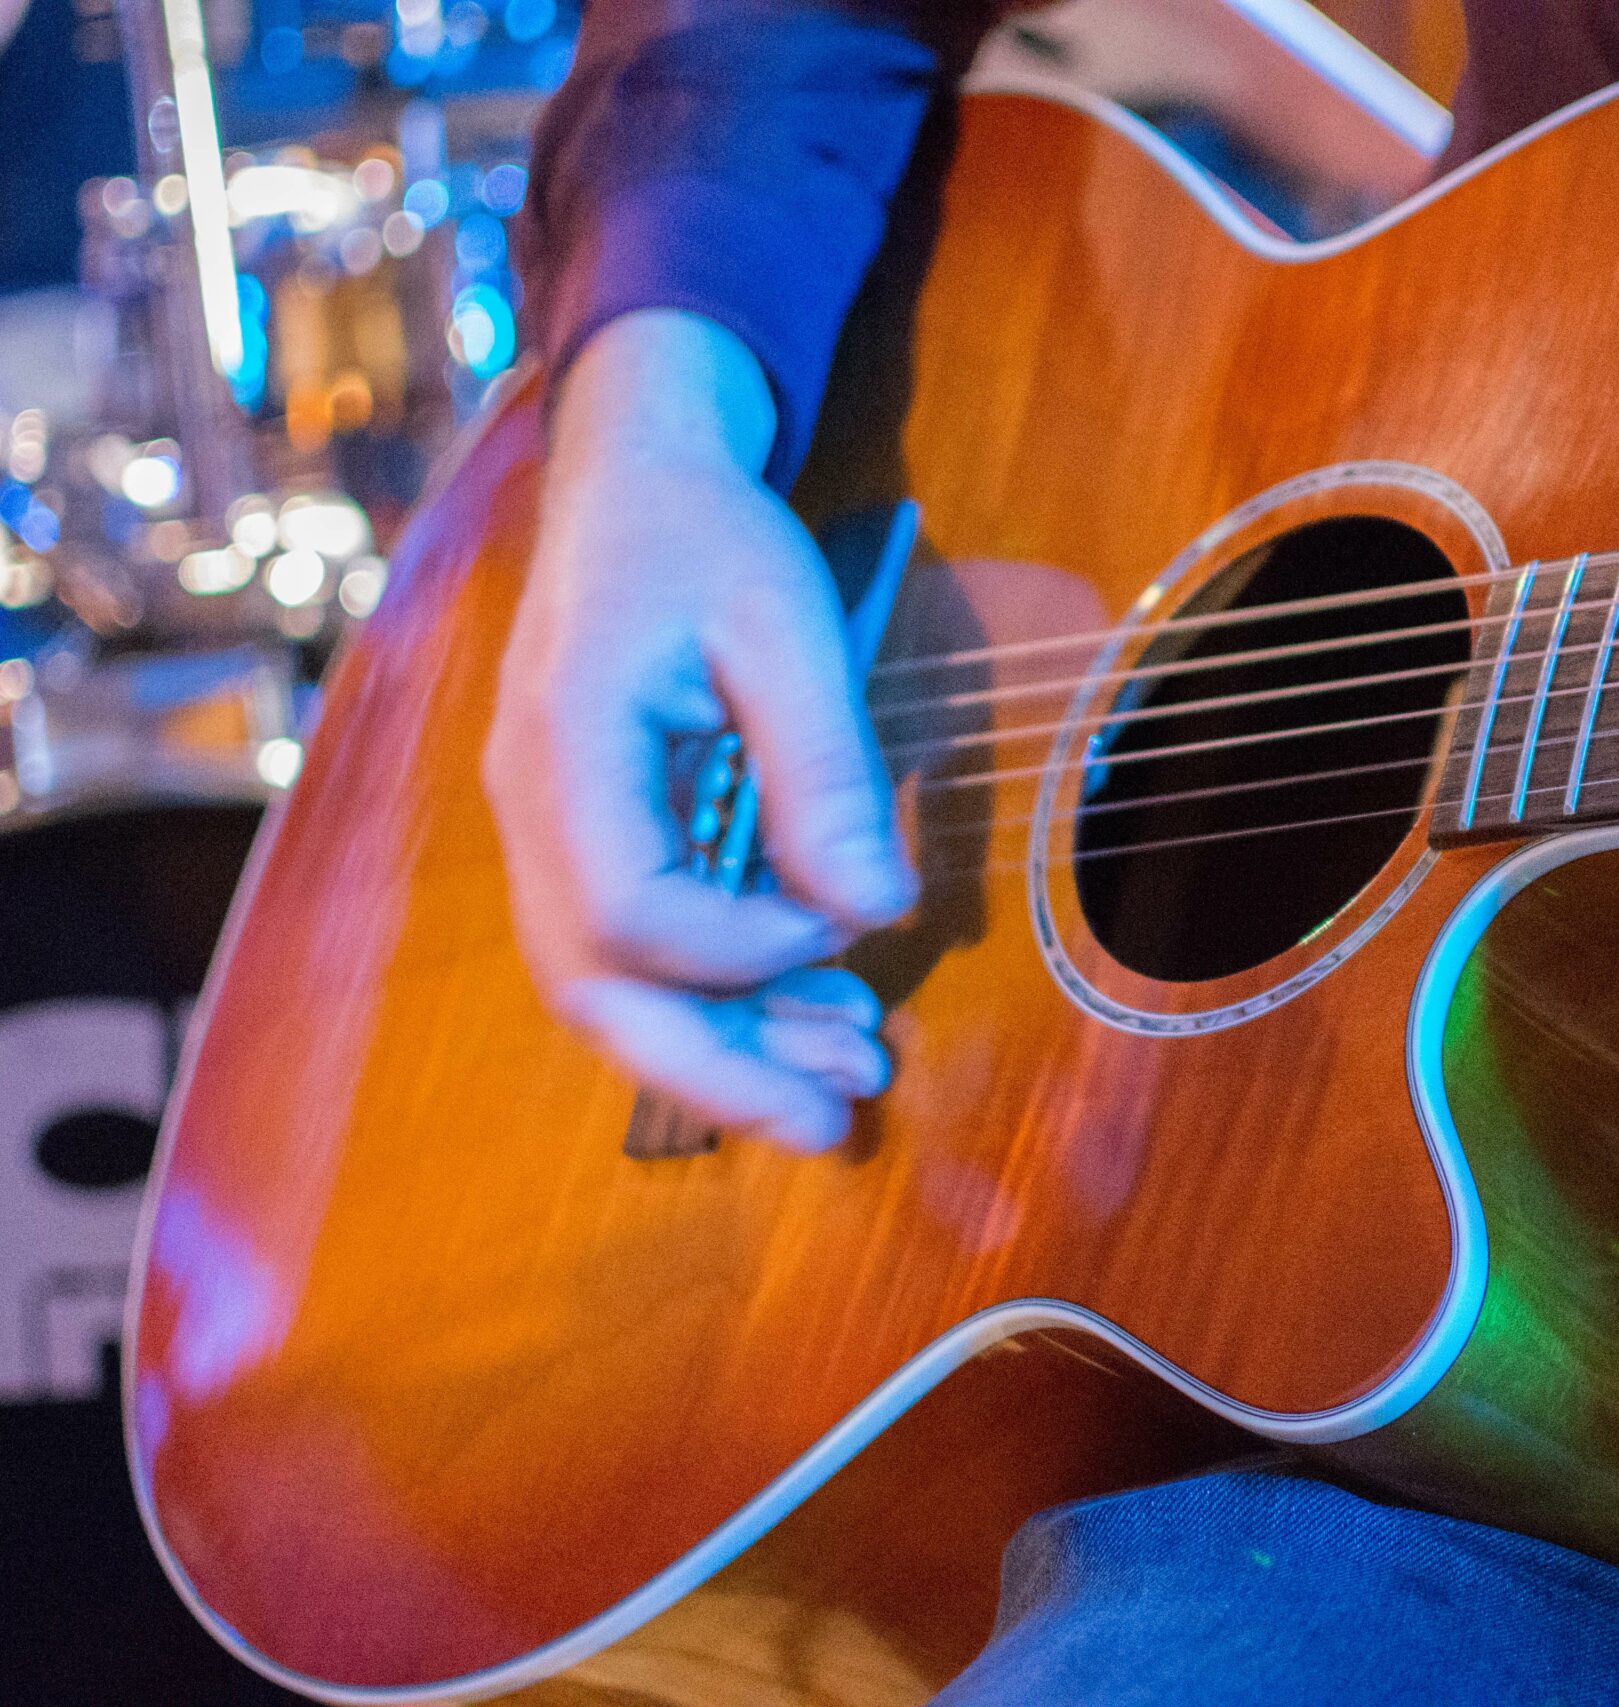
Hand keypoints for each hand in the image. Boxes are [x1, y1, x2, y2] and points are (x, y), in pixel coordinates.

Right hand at [484, 309, 917, 1150]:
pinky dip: (716, 997)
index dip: (745, 947)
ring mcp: (544, 831)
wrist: (632, 479)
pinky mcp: (584, 840)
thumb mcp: (786, 624)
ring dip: (725, 1048)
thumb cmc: (706, 534)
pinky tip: (810, 1008)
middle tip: (833, 1126)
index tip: (846, 920)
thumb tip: (875, 912)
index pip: (628, 910)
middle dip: (716, 1072)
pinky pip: (631, 952)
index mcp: (563, 745)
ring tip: (850, 1077)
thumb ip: (824, 769)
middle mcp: (530, 807)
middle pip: (594, 991)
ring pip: (608, 990)